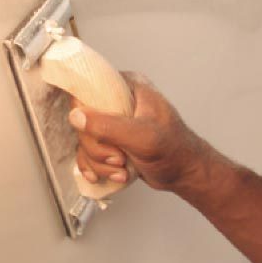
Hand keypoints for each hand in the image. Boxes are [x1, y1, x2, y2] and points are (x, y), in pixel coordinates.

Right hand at [69, 72, 209, 195]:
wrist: (186, 173)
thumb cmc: (173, 150)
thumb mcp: (142, 136)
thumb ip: (108, 126)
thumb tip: (75, 116)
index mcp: (127, 87)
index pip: (89, 90)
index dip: (87, 114)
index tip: (100, 135)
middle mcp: (118, 101)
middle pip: (84, 121)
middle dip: (97, 147)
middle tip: (118, 158)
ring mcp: (113, 122)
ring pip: (86, 140)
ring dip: (99, 161)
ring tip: (121, 170)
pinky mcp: (111, 141)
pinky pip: (89, 152)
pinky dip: (96, 167)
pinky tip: (111, 175)